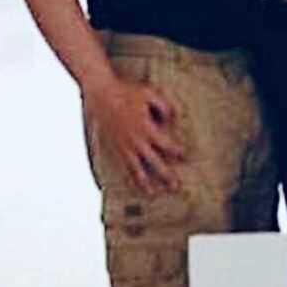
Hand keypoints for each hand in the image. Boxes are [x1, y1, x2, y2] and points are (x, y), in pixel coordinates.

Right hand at [84, 74, 183, 195]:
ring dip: (145, 183)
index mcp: (146, 128)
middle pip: (154, 162)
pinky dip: (129, 177)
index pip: (166, 145)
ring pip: (136, 169)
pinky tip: (134, 185)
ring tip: (153, 194)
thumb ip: (164, 106)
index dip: (177, 152)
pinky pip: (123, 166)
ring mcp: (124, 146)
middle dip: (166, 175)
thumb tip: (173, 119)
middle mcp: (136, 141)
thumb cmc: (127, 93)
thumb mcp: (149, 94)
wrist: (101, 95)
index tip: (184, 156)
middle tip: (175, 187)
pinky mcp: (115, 147)